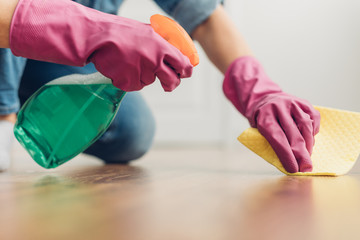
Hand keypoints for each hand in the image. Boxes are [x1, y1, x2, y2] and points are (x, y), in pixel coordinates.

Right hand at [10, 0, 192, 91]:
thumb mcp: (148, 32)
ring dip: (144, 77)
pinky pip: (135, 86)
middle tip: (168, 84)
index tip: (184, 73)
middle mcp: (154, 60)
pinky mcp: (129, 82)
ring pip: (150, 82)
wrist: (98, 38)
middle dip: (171, 84)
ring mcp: (142, 72)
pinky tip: (123, 68)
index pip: (184, 64)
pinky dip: (130, 80)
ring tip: (131, 63)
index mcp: (162, 46)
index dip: (186, 71)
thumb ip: (163, 44)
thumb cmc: (123, 33)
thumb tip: (178, 53)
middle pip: (172, 81)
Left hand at [223, 56, 319, 172]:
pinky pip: (313, 118)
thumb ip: (270, 143)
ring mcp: (292, 103)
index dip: (286, 155)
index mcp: (264, 117)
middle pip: (293, 134)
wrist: (264, 98)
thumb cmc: (261, 120)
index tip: (294, 169)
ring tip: (307, 155)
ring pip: (305, 125)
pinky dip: (313, 131)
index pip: (277, 138)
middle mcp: (278, 107)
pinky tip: (310, 139)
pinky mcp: (302, 101)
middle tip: (306, 168)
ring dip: (309, 144)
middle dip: (301, 154)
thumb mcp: (257, 131)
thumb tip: (288, 162)